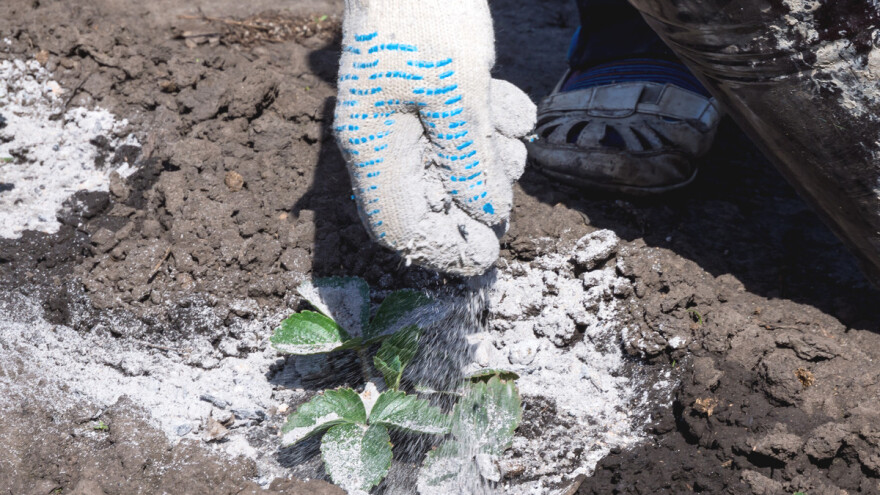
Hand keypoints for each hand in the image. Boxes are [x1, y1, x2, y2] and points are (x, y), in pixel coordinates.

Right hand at [335, 0, 535, 275]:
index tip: (489, 252)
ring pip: (448, 166)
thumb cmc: (428, 12)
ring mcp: (399, 115)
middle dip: (476, 191)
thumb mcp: (458, 91)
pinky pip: (454, 130)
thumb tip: (484, 214)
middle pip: (429, 200)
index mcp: (373, 145)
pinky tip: (506, 103)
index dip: (443, 249)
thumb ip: (469, 159)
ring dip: (488, 155)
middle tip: (506, 166)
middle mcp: (380, 139)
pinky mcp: (422, 94)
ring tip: (507, 124)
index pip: (399, 228)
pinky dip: (485, 124)